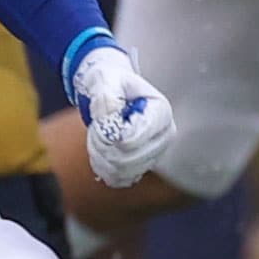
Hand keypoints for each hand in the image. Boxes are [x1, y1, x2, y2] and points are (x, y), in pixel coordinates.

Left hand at [66, 33, 177, 188]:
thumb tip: (109, 121)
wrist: (112, 90)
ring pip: (122, 171)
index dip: (109, 135)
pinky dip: (102, 169)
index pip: (134, 139)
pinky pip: (119, 179)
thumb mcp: (105, 80)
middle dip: (103, 146)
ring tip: (96, 138)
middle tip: (95, 129)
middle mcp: (164, 136)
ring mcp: (155, 153)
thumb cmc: (110, 82)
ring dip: (100, 157)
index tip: (100, 122)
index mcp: (161, 112)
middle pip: (129, 159)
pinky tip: (99, 152)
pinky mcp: (142, 166)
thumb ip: (106, 97)